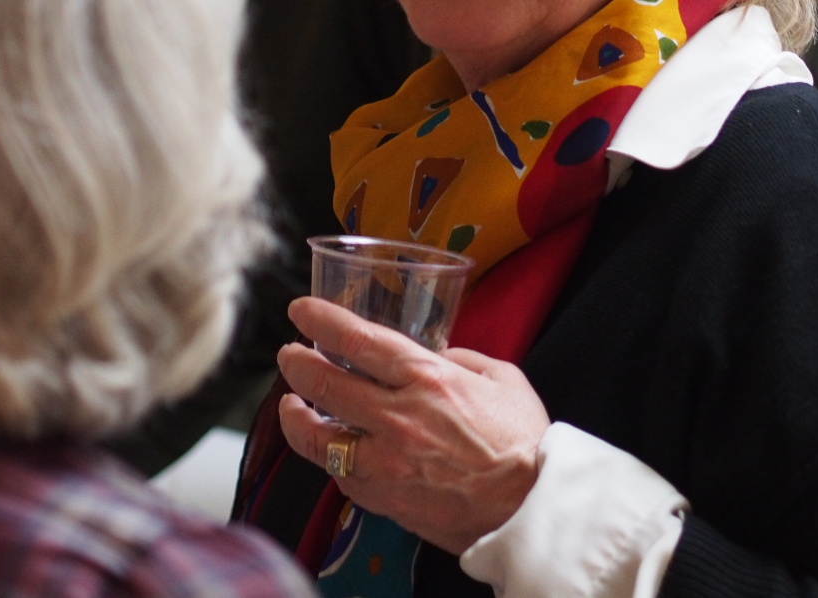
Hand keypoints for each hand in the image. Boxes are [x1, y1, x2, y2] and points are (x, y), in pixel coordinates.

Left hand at [276, 296, 550, 554]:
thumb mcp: (501, 378)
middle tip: (289, 355)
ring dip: (296, 417)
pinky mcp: (384, 498)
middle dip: (297, 364)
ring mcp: (386, 462)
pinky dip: (330, 458)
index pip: (358, 341)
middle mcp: (399, 417)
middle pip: (325, 385)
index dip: (322, 320)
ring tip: (290, 405)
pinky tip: (329, 447)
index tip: (301, 310)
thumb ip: (461, 359)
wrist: (529, 507)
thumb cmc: (521, 441)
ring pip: (318, 438)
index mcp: (428, 379)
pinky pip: (342, 475)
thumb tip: (434, 353)